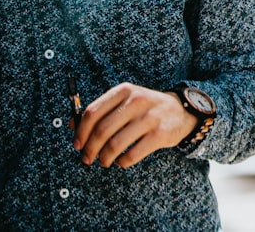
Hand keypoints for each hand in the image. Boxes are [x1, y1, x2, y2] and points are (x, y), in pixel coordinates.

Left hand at [73, 82, 196, 168]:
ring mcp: (150, 117)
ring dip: (104, 158)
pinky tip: (121, 161)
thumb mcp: (125, 101)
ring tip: (104, 161)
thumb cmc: (145, 108)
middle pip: (102, 130)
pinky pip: (132, 154)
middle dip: (90, 149)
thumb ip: (101, 111)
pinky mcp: (160, 134)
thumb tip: (72, 126)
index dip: (80, 132)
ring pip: (115, 144)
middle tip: (87, 159)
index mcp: (124, 91)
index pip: (92, 112)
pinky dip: (122, 162)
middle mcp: (137, 101)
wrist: (181, 110)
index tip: (77, 145)